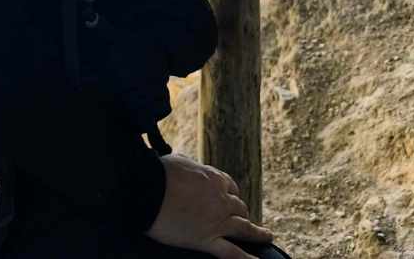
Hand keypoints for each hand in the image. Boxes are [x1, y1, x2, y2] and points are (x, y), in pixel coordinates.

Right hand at [144, 154, 274, 256]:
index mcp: (213, 178)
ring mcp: (216, 221)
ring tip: (266, 236)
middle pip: (239, 207)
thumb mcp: (180, 162)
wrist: (147, 190)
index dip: (232, 195)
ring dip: (257, 233)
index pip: (231, 187)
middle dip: (242, 213)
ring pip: (243, 228)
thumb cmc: (159, 173)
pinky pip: (232, 252)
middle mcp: (220, 199)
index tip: (232, 199)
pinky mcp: (206, 240)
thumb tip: (191, 168)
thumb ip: (191, 168)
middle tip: (244, 220)